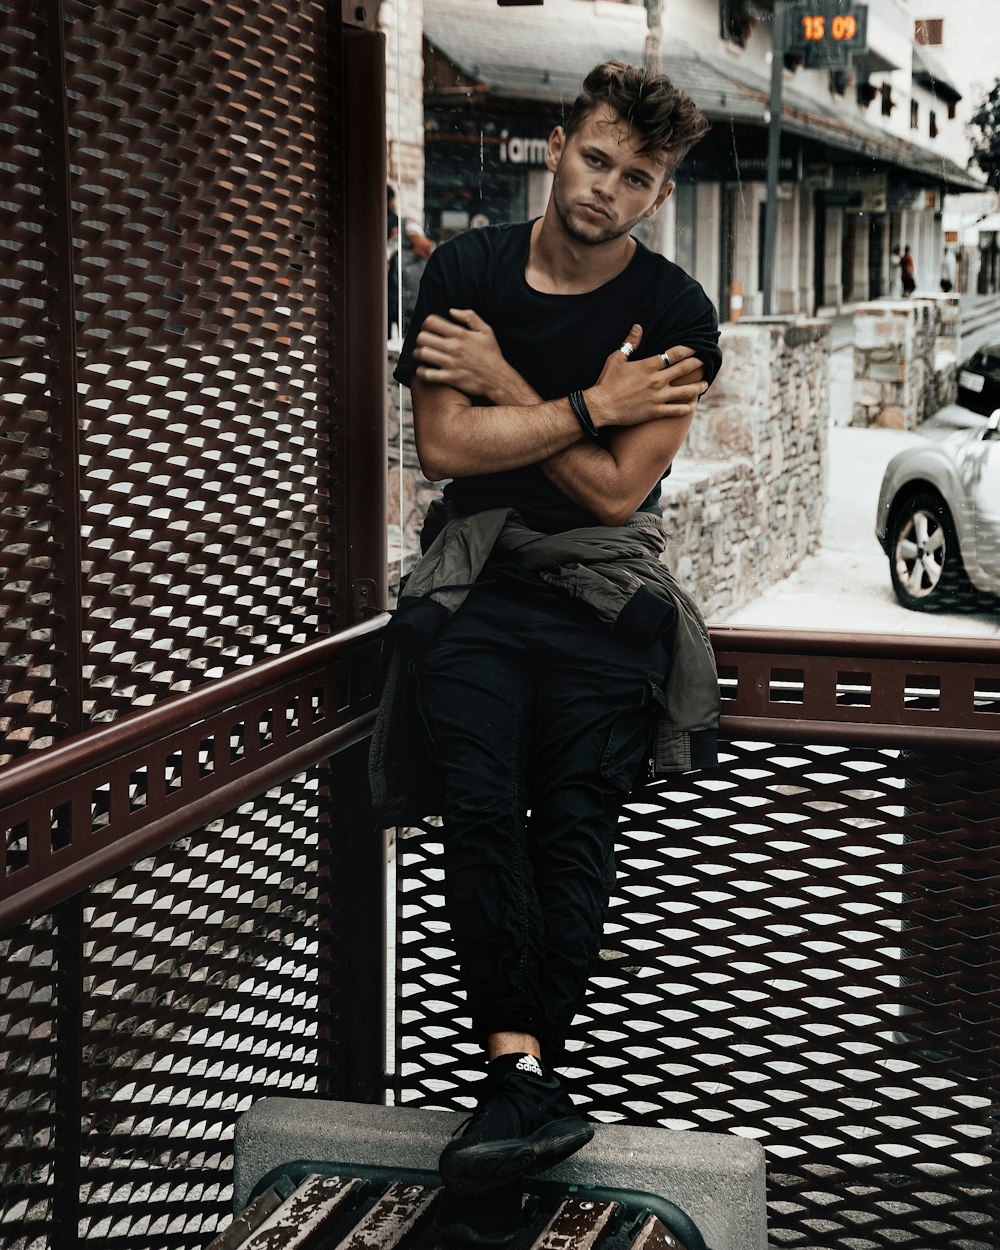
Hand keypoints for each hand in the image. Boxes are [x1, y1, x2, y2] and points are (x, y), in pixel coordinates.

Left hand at [412, 308, 515, 401]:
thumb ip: (469, 316)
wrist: (498, 378)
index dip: (426, 323)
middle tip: (423, 342)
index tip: (428, 328)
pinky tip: (424, 370)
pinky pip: (427, 374)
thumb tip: (451, 311)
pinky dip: (421, 372)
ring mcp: (450, 363)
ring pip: (422, 354)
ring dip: (418, 354)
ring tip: (421, 354)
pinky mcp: (450, 378)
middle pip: (423, 338)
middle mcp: (453, 347)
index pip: (432, 322)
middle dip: (420, 338)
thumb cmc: (491, 354)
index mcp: (460, 334)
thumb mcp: (486, 330)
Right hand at [586, 325, 707, 428]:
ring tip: (705, 383)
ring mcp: (657, 397)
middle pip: (685, 369)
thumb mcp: (616, 359)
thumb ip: (630, 343)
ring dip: (698, 387)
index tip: (697, 347)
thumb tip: (638, 327)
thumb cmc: (606, 382)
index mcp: (648, 366)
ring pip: (686, 391)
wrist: (600, 406)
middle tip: (706, 361)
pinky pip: (676, 410)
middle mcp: (656, 380)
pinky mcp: (655, 411)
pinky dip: (687, 408)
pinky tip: (693, 405)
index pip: (675, 354)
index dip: (689, 349)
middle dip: (698, 364)